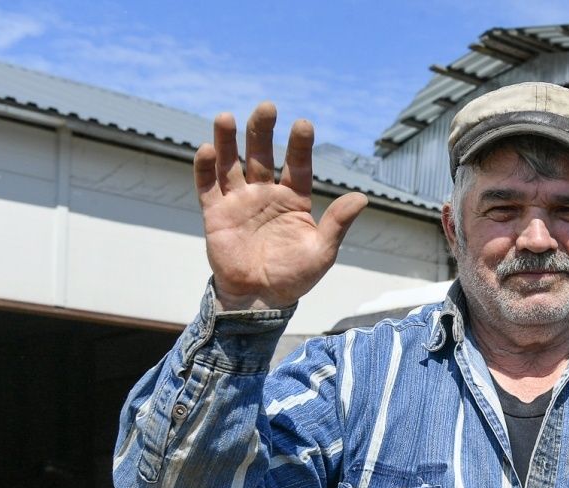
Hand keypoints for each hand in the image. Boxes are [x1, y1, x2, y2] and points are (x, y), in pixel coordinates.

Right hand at [194, 102, 367, 310]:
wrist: (259, 299)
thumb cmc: (295, 277)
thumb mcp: (322, 252)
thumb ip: (337, 224)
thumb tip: (362, 197)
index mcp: (294, 200)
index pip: (297, 166)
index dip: (299, 146)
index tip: (303, 124)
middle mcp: (266, 194)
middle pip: (262, 155)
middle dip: (262, 131)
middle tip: (266, 107)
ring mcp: (239, 201)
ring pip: (231, 163)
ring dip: (227, 140)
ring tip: (225, 116)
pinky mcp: (216, 213)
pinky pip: (208, 186)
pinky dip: (205, 167)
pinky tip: (207, 148)